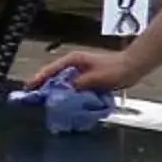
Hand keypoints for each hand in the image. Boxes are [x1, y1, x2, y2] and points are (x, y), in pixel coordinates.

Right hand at [30, 45, 150, 94]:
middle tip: (35, 98)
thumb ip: (79, 85)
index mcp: (72, 60)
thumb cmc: (115, 69)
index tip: (28, 88)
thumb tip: (64, 93)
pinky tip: (66, 101)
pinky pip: (72, 86)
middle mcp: (73, 64)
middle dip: (44, 86)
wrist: (133, 67)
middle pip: (53, 75)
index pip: (50, 70)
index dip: (38, 79)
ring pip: (63, 81)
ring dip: (56, 90)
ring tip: (47, 101)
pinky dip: (67, 92)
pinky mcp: (87, 77)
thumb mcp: (95, 79)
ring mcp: (80, 70)